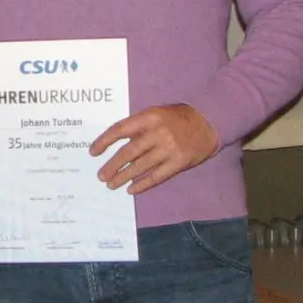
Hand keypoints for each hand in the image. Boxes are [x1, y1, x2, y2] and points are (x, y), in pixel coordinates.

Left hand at [90, 103, 219, 193]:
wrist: (209, 121)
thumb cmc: (178, 117)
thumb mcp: (157, 113)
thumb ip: (139, 126)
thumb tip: (117, 143)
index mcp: (149, 117)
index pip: (120, 129)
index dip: (104, 141)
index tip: (93, 152)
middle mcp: (158, 133)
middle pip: (128, 152)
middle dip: (112, 165)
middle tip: (100, 175)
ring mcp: (169, 149)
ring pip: (140, 166)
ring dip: (123, 177)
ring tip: (111, 184)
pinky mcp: (178, 163)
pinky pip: (156, 176)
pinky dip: (142, 184)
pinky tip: (131, 190)